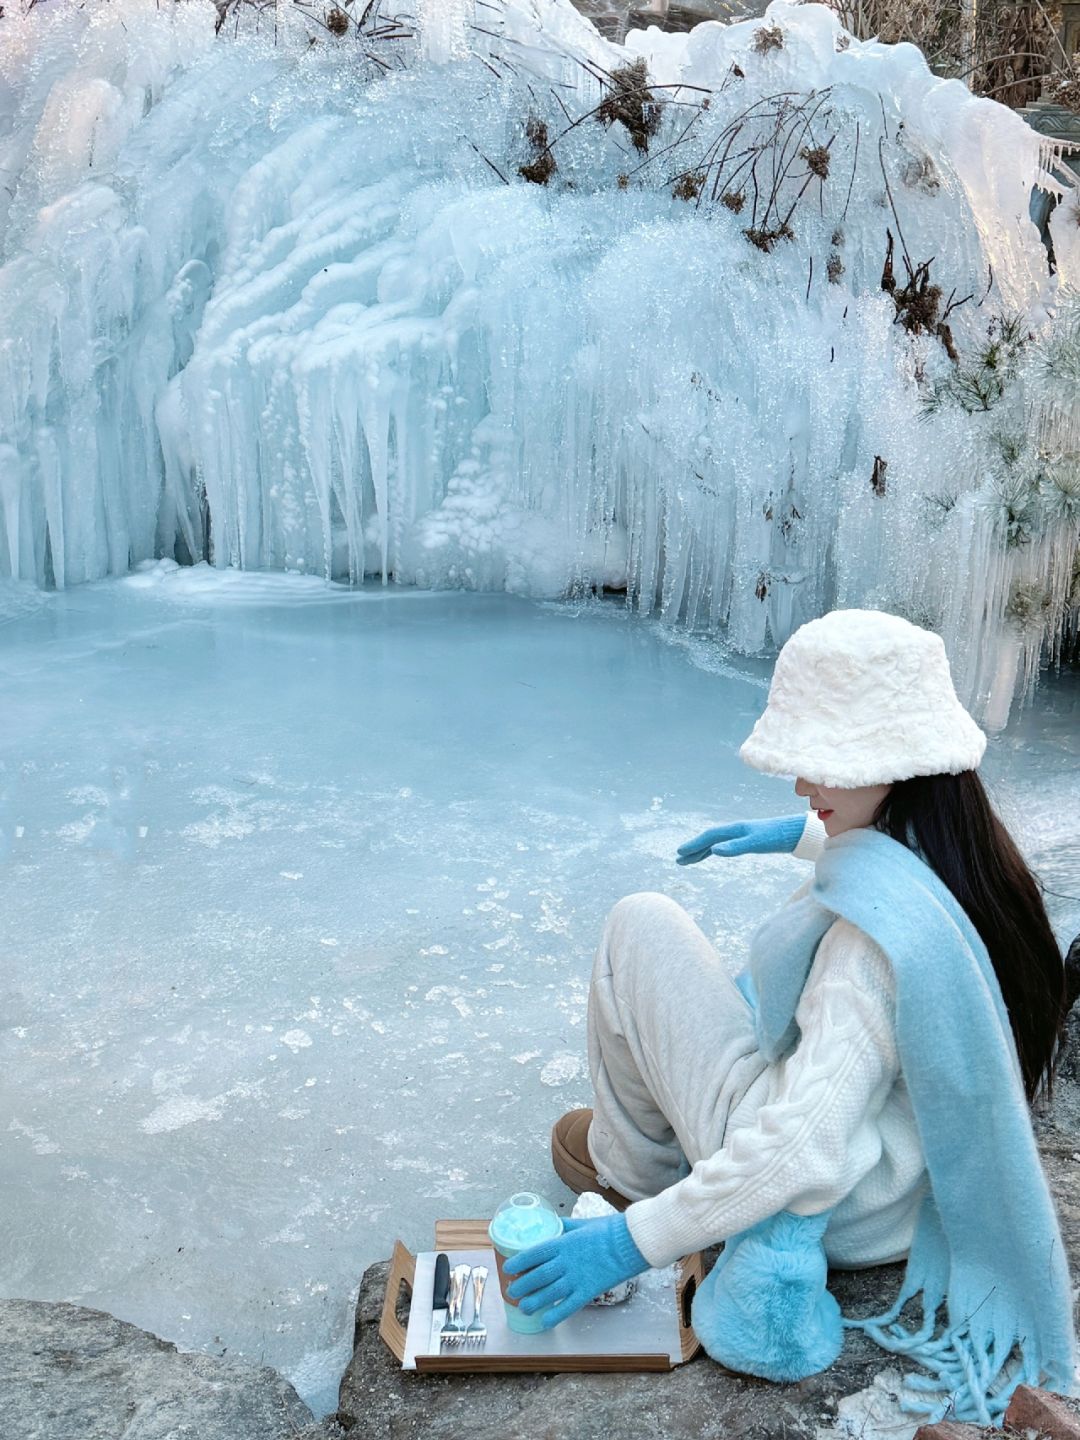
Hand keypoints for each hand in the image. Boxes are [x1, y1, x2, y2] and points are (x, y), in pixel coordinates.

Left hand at [503, 1214, 648, 1328]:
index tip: (508, 1268)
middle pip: (537, 1275)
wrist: (630, 1242)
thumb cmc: (608, 1230)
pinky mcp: (588, 1290)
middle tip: (511, 1291)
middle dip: (521, 1285)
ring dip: (533, 1301)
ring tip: (523, 1307)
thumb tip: (554, 1224)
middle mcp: (565, 1261)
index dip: (518, 1262)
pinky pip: (568, 1306)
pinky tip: (545, 1321)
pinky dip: (555, 1315)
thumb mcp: (582, 1223)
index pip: (533, 1253)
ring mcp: (576, 1277)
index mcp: (563, 1242)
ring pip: (548, 1293)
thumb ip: (566, 1226)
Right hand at [676, 814, 807, 864]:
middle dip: (693, 849)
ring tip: (689, 860)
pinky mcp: (747, 840)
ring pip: (715, 843)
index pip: (709, 837)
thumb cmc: (776, 837)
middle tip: (679, 859)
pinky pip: (724, 846)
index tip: (680, 852)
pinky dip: (714, 851)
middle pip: (709, 839)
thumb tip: (714, 851)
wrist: (795, 832)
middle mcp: (735, 831)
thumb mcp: (756, 843)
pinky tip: (712, 855)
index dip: (694, 845)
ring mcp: (740, 835)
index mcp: (734, 830)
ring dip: (702, 851)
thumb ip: (735, 847)